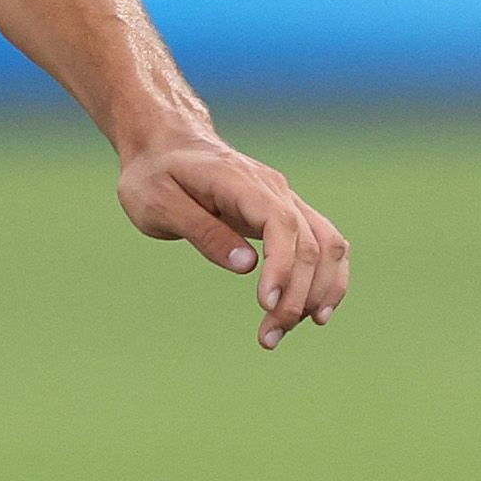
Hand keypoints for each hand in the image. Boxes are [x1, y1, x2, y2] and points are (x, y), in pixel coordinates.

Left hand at [116, 136, 348, 349]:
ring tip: (287, 330)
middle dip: (296, 295)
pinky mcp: (286, 215)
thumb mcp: (157, 202)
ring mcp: (285, 200)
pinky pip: (323, 245)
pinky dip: (327, 279)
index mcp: (240, 181)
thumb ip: (202, 231)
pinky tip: (315, 312)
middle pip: (308, 243)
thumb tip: (247, 265)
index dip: (282, 267)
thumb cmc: (154, 175)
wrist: (164, 145)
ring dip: (318, 292)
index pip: (280, 224)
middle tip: (268, 336)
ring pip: (326, 246)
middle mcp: (274, 189)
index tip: (265, 305)